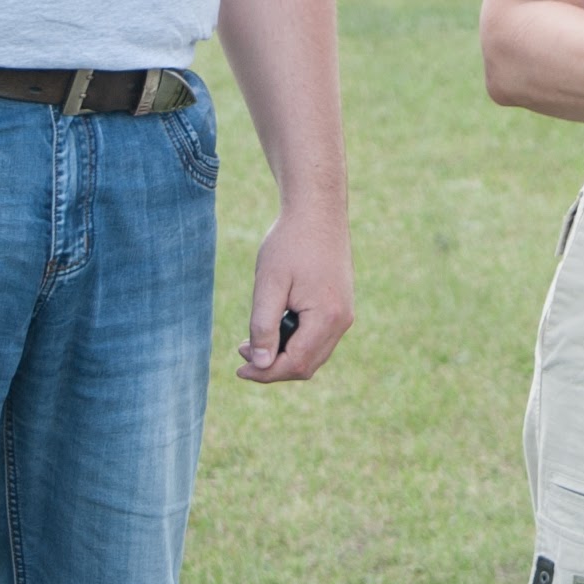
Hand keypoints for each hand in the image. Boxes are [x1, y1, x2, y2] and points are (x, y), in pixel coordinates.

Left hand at [238, 213, 353, 383]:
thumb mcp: (269, 284)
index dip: (265, 373)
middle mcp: (342, 320)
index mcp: (327, 317)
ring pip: (314, 354)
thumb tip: (261, 364)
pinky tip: (274, 328)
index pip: (295, 363)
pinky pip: (318, 339)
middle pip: (306, 365)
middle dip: (273, 367)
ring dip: (283, 355)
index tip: (239, 368)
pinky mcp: (340, 306)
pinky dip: (295, 342)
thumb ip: (264, 326)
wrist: (317, 210)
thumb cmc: (290, 243)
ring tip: (253, 342)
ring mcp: (344, 314)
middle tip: (242, 352)